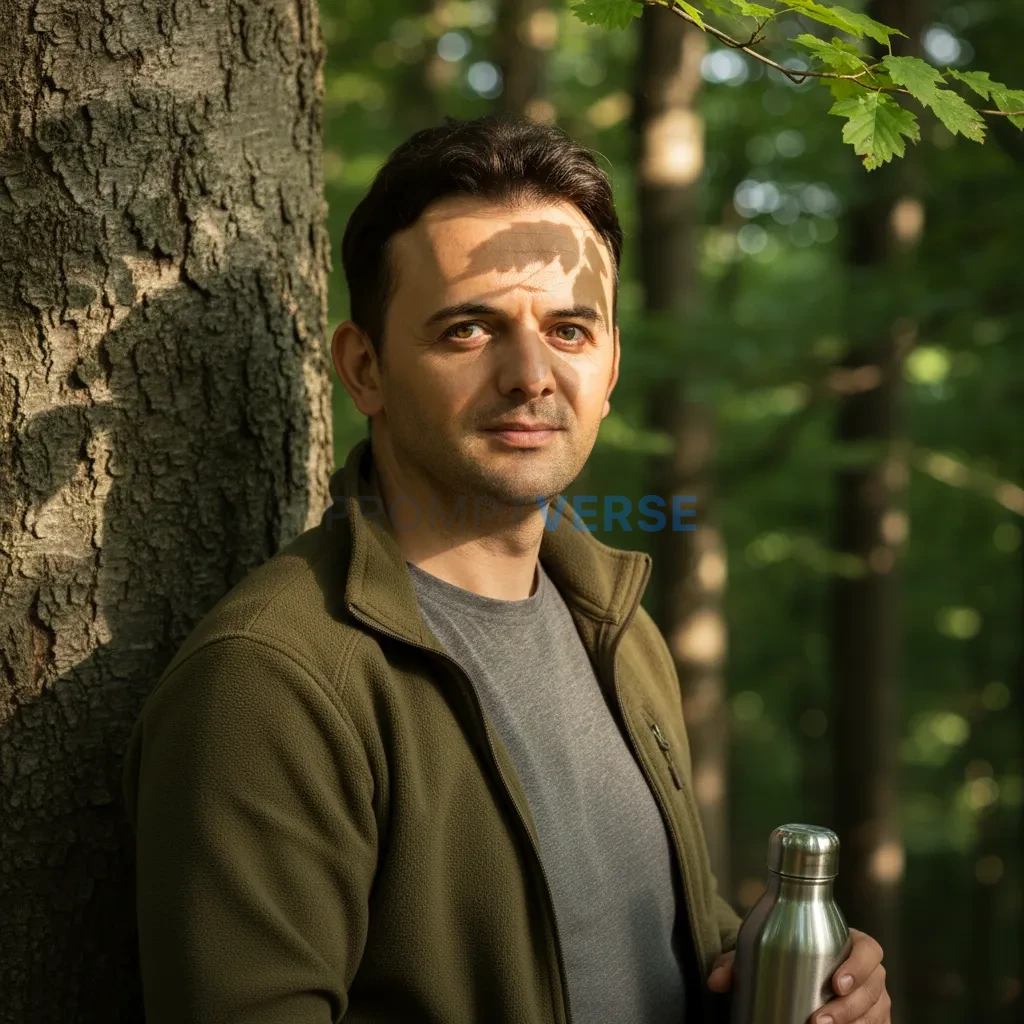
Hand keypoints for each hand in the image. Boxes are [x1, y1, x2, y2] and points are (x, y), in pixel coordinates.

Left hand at [705, 928, 889, 1023]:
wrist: (794, 971)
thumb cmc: (784, 956)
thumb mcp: (762, 952)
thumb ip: (737, 964)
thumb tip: (715, 982)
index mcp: (852, 944)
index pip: (869, 950)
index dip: (859, 967)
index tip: (836, 983)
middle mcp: (870, 973)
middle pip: (873, 990)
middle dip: (849, 1008)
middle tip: (819, 1020)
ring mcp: (875, 1001)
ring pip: (875, 1015)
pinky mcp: (873, 1022)